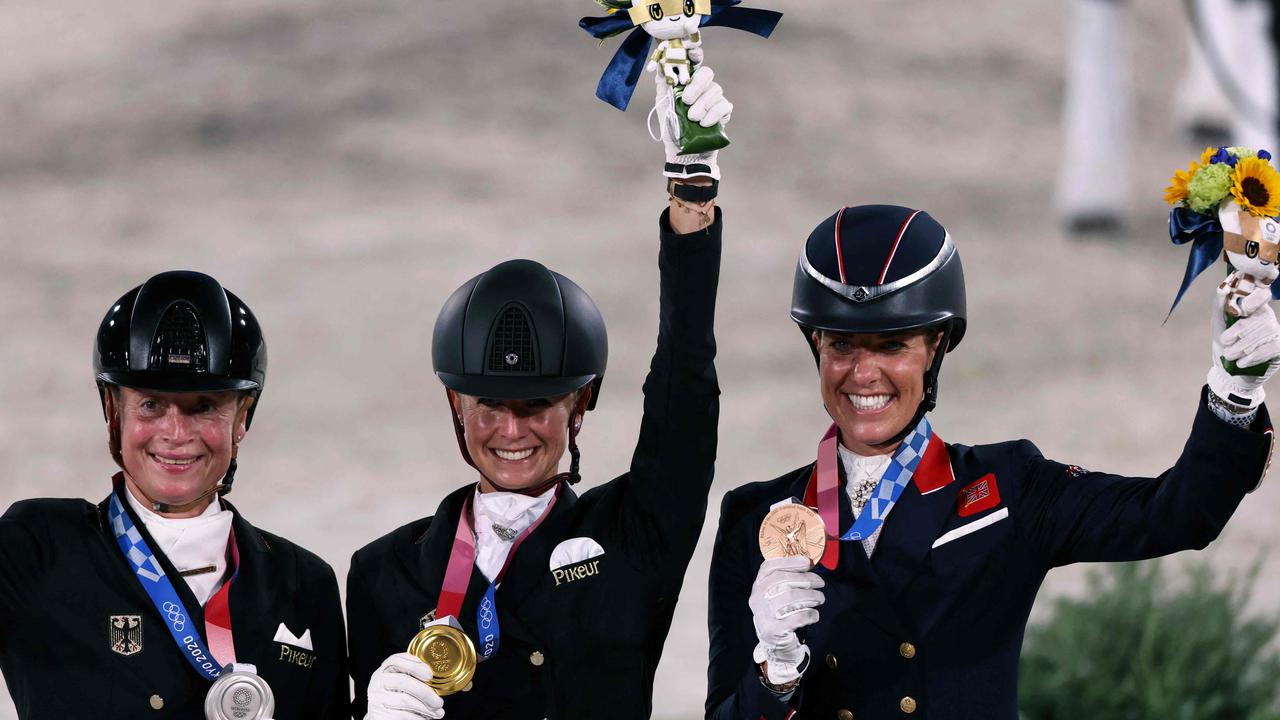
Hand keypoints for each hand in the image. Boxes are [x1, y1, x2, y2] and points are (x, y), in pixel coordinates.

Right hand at [365, 652, 444, 719]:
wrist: (382, 717)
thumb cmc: (396, 698)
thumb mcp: (402, 683)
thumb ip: (413, 676)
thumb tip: (436, 678)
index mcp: (384, 671)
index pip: (395, 660)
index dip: (414, 665)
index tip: (430, 675)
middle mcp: (377, 683)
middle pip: (402, 681)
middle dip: (425, 692)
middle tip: (439, 702)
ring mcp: (377, 699)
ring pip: (404, 700)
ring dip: (425, 708)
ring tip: (438, 713)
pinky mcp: (378, 714)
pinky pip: (402, 715)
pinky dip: (417, 718)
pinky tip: (425, 719)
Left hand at [649, 63, 731, 180]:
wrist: (683, 151)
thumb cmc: (672, 125)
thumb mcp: (663, 102)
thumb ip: (664, 82)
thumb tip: (662, 63)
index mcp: (688, 80)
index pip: (695, 61)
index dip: (695, 53)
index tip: (693, 53)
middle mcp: (704, 86)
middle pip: (707, 73)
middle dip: (696, 86)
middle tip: (686, 101)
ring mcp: (715, 98)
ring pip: (715, 90)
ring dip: (702, 104)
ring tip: (692, 118)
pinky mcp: (724, 112)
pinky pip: (723, 106)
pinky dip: (712, 114)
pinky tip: (704, 124)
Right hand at [749, 556, 824, 684]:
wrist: (775, 644)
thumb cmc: (780, 613)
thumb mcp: (777, 594)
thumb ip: (787, 579)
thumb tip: (807, 563)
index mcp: (758, 586)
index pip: (769, 567)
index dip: (788, 562)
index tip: (806, 562)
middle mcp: (757, 598)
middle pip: (783, 581)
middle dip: (806, 579)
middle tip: (821, 583)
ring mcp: (764, 614)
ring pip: (791, 598)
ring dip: (811, 596)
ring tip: (820, 598)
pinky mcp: (774, 630)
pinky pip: (797, 617)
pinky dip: (810, 614)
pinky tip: (814, 614)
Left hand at [1209, 284, 1279, 409]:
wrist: (1229, 370)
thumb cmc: (1224, 342)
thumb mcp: (1218, 323)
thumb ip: (1220, 304)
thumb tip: (1223, 287)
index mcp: (1253, 305)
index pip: (1260, 296)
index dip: (1253, 301)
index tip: (1242, 311)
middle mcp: (1266, 315)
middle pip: (1255, 321)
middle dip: (1236, 334)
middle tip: (1225, 343)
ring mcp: (1275, 330)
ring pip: (1261, 336)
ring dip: (1241, 348)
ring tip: (1231, 355)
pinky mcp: (1278, 346)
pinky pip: (1268, 349)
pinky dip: (1251, 357)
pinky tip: (1242, 362)